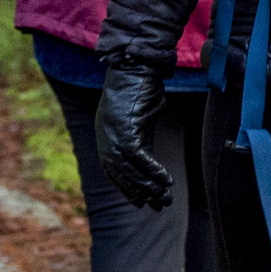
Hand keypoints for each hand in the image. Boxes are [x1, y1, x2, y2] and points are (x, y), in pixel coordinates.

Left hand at [93, 63, 177, 211]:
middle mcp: (105, 138)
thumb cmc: (141, 90)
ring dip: (149, 185)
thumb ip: (141, 142)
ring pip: (129, 170)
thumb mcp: (140, 122)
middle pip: (121, 175)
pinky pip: (138, 157)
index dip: (129, 189)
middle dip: (140, 192)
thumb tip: (151, 167)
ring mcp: (111, 134)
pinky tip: (166, 179)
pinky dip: (153, 169)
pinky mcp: (124, 129)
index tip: (143, 202)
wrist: (138, 67)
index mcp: (105, 137)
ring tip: (165, 196)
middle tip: (159, 205)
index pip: (114, 172)